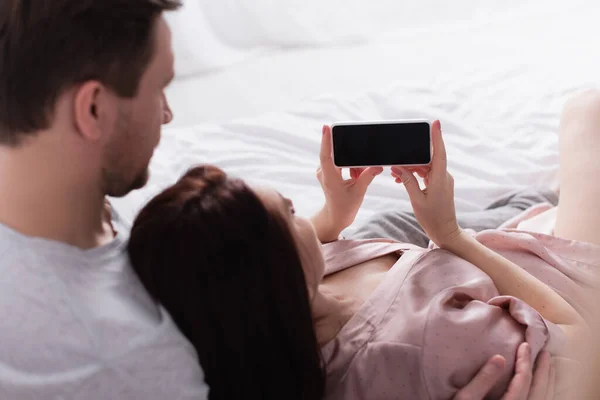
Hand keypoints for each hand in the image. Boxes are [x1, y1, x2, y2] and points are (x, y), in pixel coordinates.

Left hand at [312, 125, 382, 241]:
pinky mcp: (328, 171)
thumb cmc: (345, 206)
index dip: (326, 140)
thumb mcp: (359, 191)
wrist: (336, 216)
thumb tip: (378, 166)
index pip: (326, 155)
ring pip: (341, 158)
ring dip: (352, 164)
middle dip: (352, 157)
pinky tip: (355, 176)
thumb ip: (368, 176)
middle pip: (337, 154)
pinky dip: (351, 166)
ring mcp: (325, 171)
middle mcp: (324, 172)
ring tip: (357, 177)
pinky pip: (341, 162)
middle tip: (358, 170)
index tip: (326, 127)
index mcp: (329, 177)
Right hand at [391, 120, 460, 246]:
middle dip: (411, 158)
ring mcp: (442, 180)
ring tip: (395, 175)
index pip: (439, 152)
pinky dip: (414, 174)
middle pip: (427, 159)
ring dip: (410, 168)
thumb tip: (398, 167)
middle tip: (396, 161)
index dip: (437, 136)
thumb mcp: (416, 199)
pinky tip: (402, 179)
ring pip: (425, 166)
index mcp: (440, 178)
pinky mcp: (439, 184)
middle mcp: (443, 176)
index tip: (435, 122)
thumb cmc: (432, 218)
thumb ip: (407, 181)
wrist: (445, 232)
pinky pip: (426, 174)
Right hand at [454, 343, 555, 399]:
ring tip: (550, 368)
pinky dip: (545, 395)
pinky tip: (542, 389)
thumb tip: (500, 357)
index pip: (523, 380)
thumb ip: (483, 379)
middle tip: (545, 353)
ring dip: (548, 383)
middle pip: (539, 391)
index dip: (525, 361)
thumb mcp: (466, 398)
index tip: (525, 345)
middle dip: (543, 371)